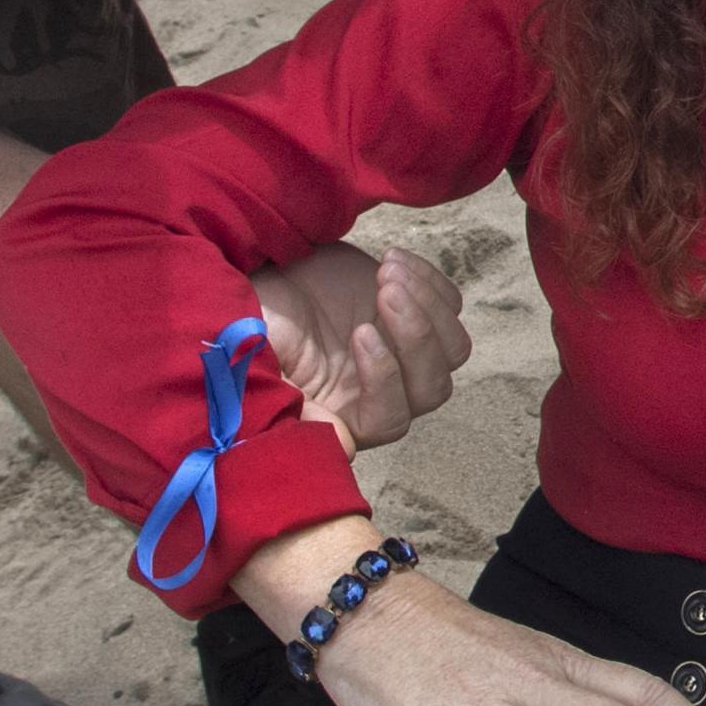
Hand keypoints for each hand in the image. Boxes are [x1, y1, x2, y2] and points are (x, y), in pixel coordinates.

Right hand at [249, 242, 471, 452]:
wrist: (260, 275)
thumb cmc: (251, 322)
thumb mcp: (255, 360)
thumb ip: (293, 404)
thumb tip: (344, 445)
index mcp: (346, 415)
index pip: (389, 419)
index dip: (384, 379)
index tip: (359, 332)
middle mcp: (384, 393)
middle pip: (433, 387)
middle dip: (415, 336)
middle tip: (385, 290)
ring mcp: (404, 354)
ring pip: (453, 349)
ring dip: (428, 306)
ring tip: (389, 271)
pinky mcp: (416, 314)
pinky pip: (450, 306)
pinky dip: (430, 281)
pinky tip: (392, 260)